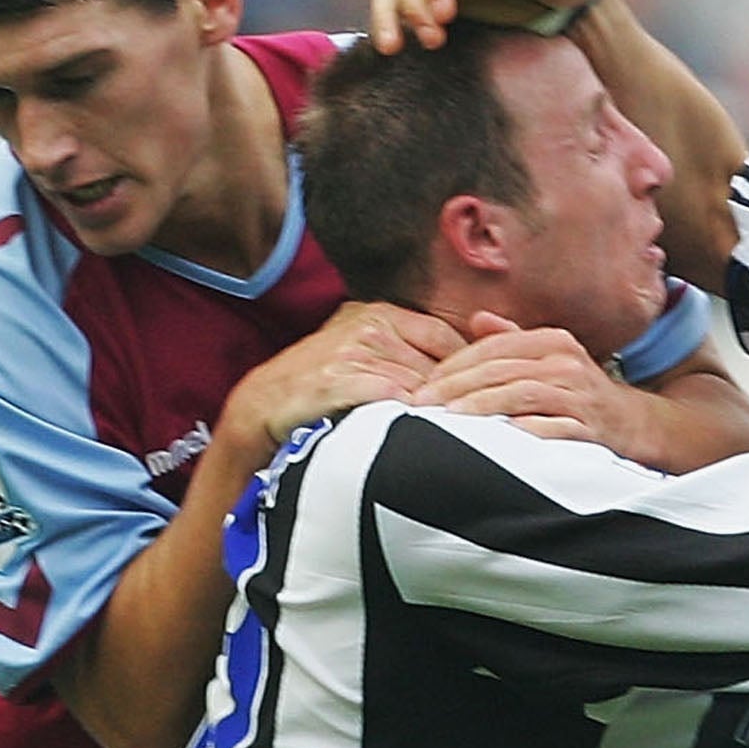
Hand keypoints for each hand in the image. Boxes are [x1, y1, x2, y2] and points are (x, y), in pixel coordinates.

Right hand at [221, 299, 465, 460]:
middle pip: (437, 365)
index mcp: (379, 313)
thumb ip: (406, 348)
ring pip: (420, 386)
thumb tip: (463, 364)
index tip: (480, 389)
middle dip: (454, 395)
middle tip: (471, 418)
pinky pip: (394, 400)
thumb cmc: (324, 380)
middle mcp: (369, 326)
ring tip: (449, 431)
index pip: (444, 336)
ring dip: (435, 411)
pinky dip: (410, 418)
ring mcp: (354, 351)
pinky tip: (417, 434)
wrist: (268, 402)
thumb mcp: (363, 347)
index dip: (466, 366)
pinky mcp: (340, 379)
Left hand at [412, 314, 639, 446]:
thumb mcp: (552, 359)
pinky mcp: (590, 427)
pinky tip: (496, 437)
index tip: (425, 385)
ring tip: (449, 419)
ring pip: (520, 395)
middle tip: (424, 404)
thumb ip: (513, 340)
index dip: (454, 365)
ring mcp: (580, 395)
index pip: (493, 348)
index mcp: (553, 342)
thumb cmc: (584, 395)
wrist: (636, 425)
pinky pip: (551, 428)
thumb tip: (477, 320)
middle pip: (501, 370)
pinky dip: (523, 431)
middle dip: (456, 388)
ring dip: (481, 407)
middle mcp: (567, 363)